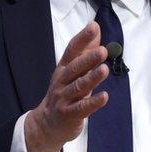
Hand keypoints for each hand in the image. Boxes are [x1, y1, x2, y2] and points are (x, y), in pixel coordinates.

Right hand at [23, 22, 109, 151]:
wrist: (47, 124)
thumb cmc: (64, 93)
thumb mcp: (73, 71)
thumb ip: (85, 50)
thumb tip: (95, 28)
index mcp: (64, 69)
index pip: (72, 50)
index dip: (82, 39)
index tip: (93, 27)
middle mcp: (62, 81)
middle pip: (74, 68)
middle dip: (88, 59)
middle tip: (103, 51)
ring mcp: (64, 98)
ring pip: (78, 87)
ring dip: (91, 78)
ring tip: (104, 70)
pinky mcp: (68, 114)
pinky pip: (81, 108)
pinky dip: (93, 102)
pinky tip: (104, 97)